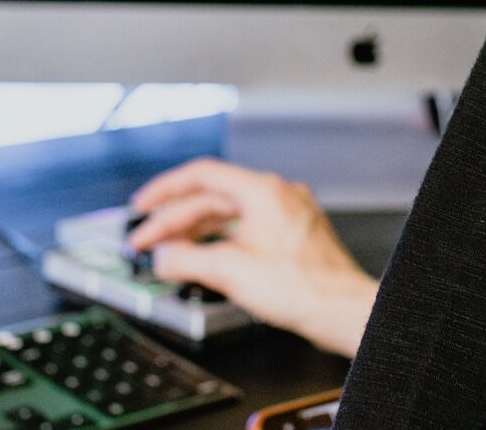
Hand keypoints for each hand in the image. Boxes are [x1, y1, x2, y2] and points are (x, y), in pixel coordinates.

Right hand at [127, 158, 377, 358]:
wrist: (342, 310)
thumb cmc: (303, 288)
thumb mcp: (230, 271)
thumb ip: (186, 259)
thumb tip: (161, 256)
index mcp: (263, 190)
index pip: (201, 175)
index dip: (165, 190)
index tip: (143, 206)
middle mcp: (278, 194)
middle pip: (214, 197)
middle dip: (176, 220)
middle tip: (148, 240)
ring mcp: (288, 214)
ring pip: (231, 214)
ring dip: (197, 232)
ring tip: (171, 253)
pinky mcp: (293, 235)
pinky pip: (247, 228)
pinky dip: (222, 240)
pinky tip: (206, 258)